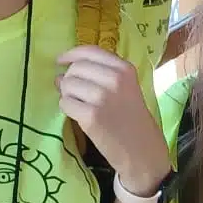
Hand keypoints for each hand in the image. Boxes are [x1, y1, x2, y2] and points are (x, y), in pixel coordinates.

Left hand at [57, 47, 170, 193]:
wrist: (142, 150)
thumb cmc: (132, 118)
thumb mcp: (126, 88)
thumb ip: (101, 74)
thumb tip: (62, 72)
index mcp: (124, 69)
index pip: (90, 51)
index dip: (71, 54)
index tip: (60, 60)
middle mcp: (114, 79)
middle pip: (75, 68)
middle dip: (68, 79)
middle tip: (73, 92)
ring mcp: (102, 97)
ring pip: (67, 85)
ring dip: (67, 95)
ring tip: (78, 104)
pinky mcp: (91, 116)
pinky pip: (65, 103)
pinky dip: (67, 108)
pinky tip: (79, 115)